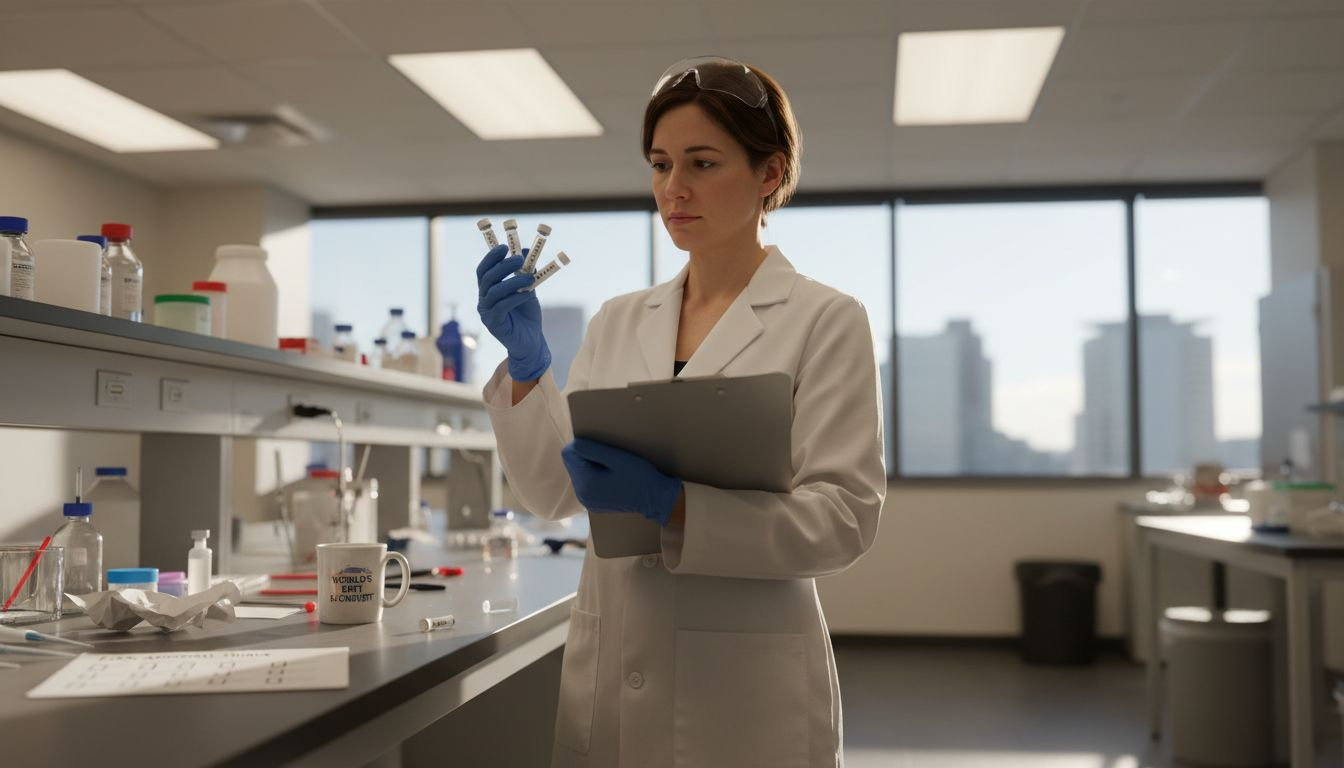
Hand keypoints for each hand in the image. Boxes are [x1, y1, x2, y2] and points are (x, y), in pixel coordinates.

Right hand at [476, 244, 550, 381]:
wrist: (531, 341)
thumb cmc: (527, 315)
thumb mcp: (528, 290)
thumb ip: (526, 273)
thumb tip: (527, 251)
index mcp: (488, 290)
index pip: (484, 270)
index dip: (491, 257)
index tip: (504, 246)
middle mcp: (484, 300)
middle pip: (487, 278)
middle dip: (503, 266)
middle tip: (518, 259)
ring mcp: (486, 313)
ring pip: (495, 292)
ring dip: (513, 282)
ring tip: (529, 278)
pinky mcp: (494, 324)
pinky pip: (502, 307)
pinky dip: (516, 298)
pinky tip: (528, 294)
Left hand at [561, 438, 682, 527]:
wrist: (654, 499)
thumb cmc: (640, 476)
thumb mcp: (618, 459)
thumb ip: (593, 450)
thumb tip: (574, 443)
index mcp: (587, 483)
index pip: (568, 455)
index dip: (580, 444)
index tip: (598, 444)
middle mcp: (583, 495)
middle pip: (571, 465)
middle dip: (584, 456)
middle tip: (607, 456)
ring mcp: (587, 502)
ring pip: (578, 474)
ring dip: (589, 466)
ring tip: (609, 467)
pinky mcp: (592, 504)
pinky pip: (585, 484)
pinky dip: (593, 477)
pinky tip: (609, 477)